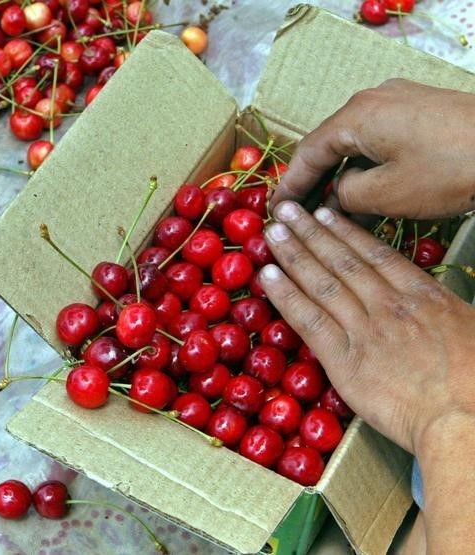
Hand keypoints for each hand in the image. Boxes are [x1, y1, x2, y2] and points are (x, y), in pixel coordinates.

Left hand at [257, 200, 474, 453]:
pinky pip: (307, 320)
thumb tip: (436, 307)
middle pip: (342, 260)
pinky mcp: (344, 360)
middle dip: (311, 231)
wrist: (467, 420)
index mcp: (425, 296)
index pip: (376, 254)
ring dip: (292, 253)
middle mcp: (390, 305)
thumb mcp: (472, 331)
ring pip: (321, 282)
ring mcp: (365, 330)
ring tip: (271, 231)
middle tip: (286, 208)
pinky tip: (267, 276)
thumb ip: (445, 313)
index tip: (326, 213)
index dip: (345, 232)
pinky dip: (284, 295)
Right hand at [271, 79, 474, 218]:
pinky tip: (366, 193)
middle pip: (329, 144)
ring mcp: (398, 102)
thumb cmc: (450, 169)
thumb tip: (335, 196)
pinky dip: (367, 166)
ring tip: (332, 210)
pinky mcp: (421, 111)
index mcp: (356, 116)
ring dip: (342, 176)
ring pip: (355, 143)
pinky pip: (379, 139)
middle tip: (299, 213)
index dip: (289, 186)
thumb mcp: (386, 194)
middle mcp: (372, 101)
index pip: (307, 152)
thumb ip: (345, 196)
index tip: (274, 211)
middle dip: (314, 181)